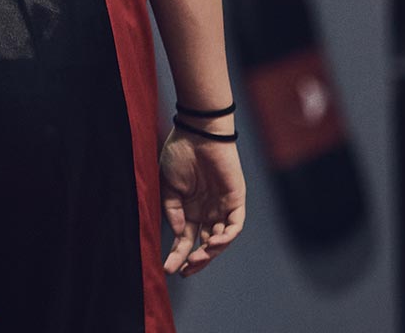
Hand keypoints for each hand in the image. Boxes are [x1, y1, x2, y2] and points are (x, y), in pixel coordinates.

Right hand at [159, 126, 245, 276]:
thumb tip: (180, 235)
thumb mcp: (168, 186)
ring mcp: (222, 208)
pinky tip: (214, 244)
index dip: (178, 254)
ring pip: (220, 239)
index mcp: (189, 210)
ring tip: (197, 258)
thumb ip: (173, 211)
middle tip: (185, 271)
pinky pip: (234, 225)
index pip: (186, 239)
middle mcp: (206, 212)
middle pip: (205, 245)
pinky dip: (227, 236)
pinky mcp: (236, 201)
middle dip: (196, 260)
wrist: (197, 134)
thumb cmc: (179, 155)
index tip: (169, 268)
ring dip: (210, 252)